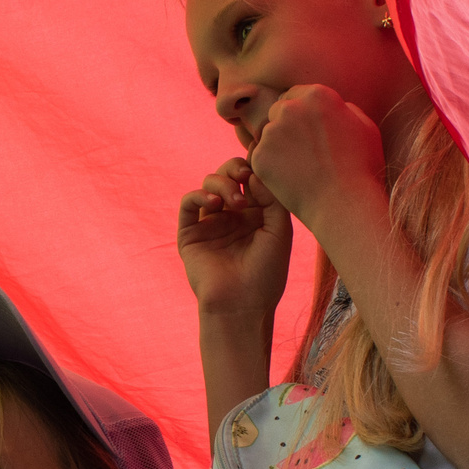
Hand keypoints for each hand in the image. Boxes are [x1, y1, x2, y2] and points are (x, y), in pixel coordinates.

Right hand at [178, 157, 291, 317]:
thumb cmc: (266, 273)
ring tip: (235, 202)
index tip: (260, 164)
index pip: (252, 179)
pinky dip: (199, 195)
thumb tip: (254, 173)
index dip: (254, 167)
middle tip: (244, 176)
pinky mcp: (190, 233)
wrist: (241, 304)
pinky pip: (188, 203)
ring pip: (208, 183)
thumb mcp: (280, 231)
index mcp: (256, 214)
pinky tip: (214, 204)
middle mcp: (232, 215)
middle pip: (229, 175)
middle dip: (236, 168)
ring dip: (222, 184)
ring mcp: (210, 222)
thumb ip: (271, 198)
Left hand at [245, 83, 385, 226]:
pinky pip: (261, 156)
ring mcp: (273, 131)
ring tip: (301, 168)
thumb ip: (347, 109)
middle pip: (278, 110)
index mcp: (318, 95)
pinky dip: (271, 167)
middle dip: (286, 126)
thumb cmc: (361, 168)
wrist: (344, 203)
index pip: (296, 95)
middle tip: (302, 151)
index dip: (301, 114)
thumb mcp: (366, 128)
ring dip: (278, 146)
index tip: (308, 133)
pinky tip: (292, 179)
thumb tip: (337, 104)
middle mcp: (291, 107)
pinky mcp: (260, 155)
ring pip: (267, 133)